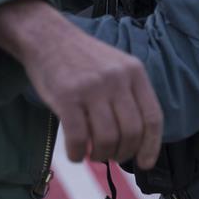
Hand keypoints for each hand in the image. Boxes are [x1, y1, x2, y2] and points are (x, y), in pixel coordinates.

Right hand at [0, 0, 162, 168]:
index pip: (152, 118)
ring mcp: (92, 87)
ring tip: (91, 153)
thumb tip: (135, 142)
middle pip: (131, 132)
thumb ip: (127, 95)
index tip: (144, 163)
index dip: (151, 146)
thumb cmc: (79, 57)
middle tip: (109, 155)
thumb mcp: (114, 66)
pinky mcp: (67, 97)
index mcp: (133, 71)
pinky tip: (75, 153)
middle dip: (121, 153)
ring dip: (100, 155)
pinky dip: (77, 154)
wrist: (46, 36)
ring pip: (107, 139)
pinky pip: (78, 138)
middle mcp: (116, 78)